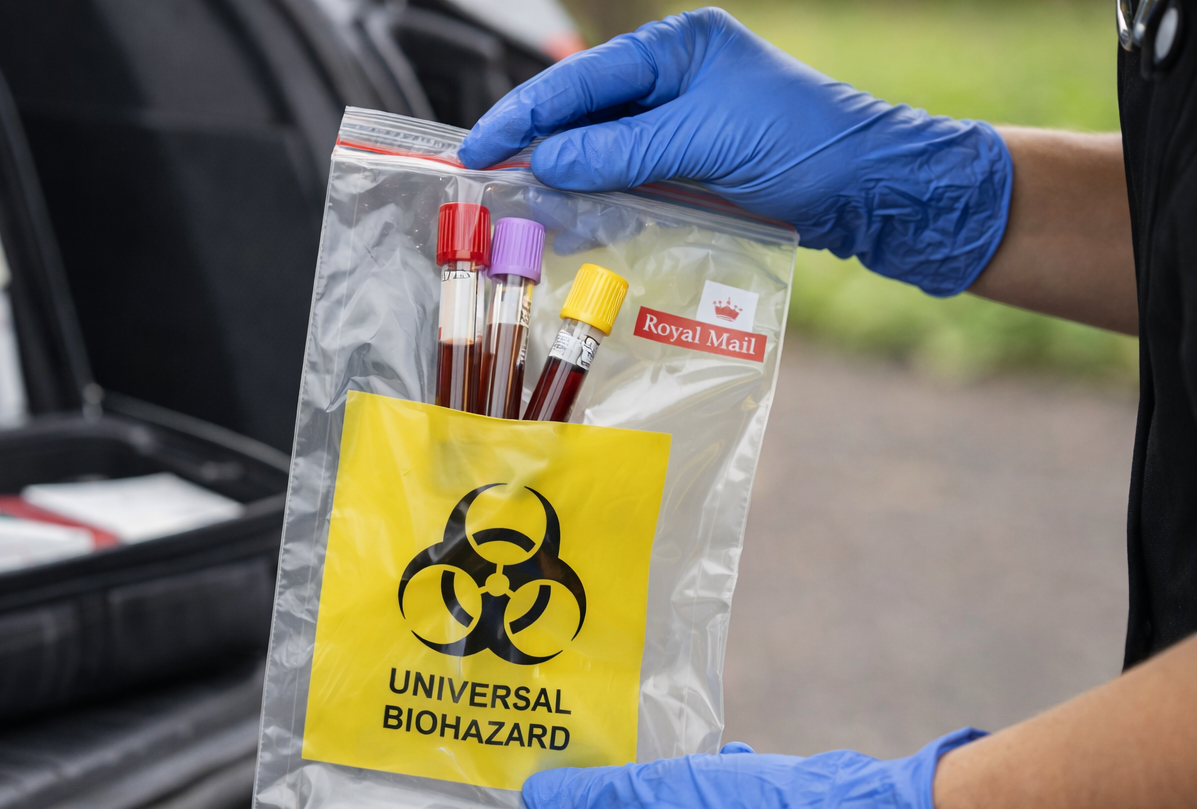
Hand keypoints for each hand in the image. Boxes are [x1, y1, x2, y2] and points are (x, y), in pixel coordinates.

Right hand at [459, 9, 1012, 296]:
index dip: (525, 113)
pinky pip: (625, 180)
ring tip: (520, 207)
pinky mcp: (686, 166)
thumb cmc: (806, 145)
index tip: (479, 146)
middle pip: (583, 112)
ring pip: (599, 151)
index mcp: (678, 47)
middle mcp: (673, 78)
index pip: (582, 77)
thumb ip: (623, 152)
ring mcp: (678, 123)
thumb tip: (548, 161)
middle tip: (486, 179)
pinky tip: (571, 220)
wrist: (871, 189)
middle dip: (536, 145)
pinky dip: (595, 200)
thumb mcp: (707, 142)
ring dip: (561, 179)